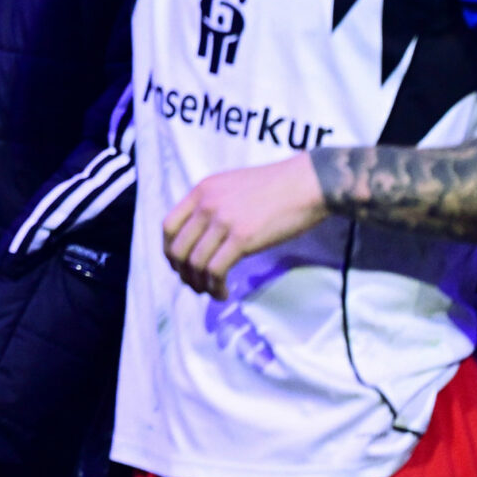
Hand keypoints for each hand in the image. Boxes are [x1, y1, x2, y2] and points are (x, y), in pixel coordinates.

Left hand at [162, 154, 328, 299]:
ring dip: (199, 284)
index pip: (168, 226)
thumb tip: (201, 235)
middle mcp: (206, 204)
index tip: (180, 265)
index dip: (169, 251)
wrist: (308, 184)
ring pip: (194, 263)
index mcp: (202, 190)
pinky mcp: (242, 238)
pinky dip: (215, 287)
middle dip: (182, 272)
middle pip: (177, 248)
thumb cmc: (276, 187)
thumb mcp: (232, 186)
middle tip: (194, 284)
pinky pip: (215, 270)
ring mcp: (223, 221)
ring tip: (211, 291)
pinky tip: (223, 292)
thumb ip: (212, 205)